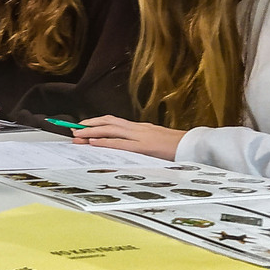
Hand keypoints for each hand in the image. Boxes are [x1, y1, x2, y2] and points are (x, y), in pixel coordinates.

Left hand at [70, 115, 185, 159]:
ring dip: (92, 132)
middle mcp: (138, 129)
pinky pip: (120, 143)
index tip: (83, 125)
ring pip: (110, 130)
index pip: (114, 121)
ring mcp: (141, 136)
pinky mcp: (144, 147)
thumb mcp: (156, 142)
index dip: (97, 122)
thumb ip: (141, 142)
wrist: (195, 146)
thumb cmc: (177, 147)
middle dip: (89, 126)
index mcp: (141, 128)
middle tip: (73, 129)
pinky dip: (105, 142)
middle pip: (109, 123)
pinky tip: (93, 143)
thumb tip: (125, 146)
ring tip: (77, 135)